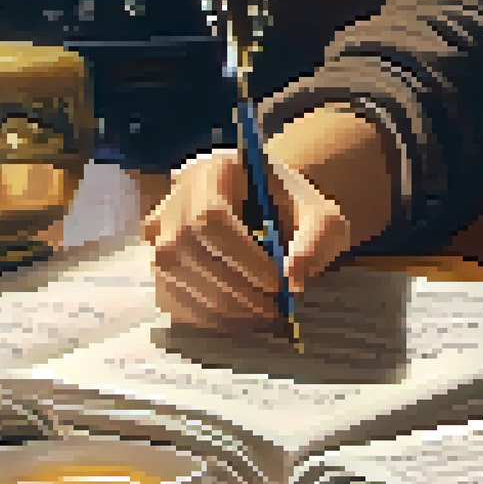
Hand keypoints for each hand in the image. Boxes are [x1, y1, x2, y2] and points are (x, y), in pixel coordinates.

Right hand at [143, 147, 351, 329]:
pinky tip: (234, 315)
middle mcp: (179, 193)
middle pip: (184, 244)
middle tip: (271, 306)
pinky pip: (165, 289)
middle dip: (230, 286)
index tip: (277, 283)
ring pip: (171, 271)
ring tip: (259, 310)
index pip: (211, 216)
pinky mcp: (158, 255)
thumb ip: (317, 242)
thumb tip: (293, 281)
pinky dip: (198, 312)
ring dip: (216, 303)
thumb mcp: (323, 217)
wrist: (272, 207)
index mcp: (218, 168)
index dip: (241, 257)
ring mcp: (161, 224)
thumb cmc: (297, 210)